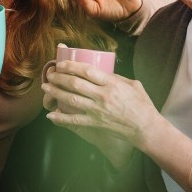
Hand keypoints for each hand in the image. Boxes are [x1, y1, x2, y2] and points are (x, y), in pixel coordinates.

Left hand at [41, 60, 159, 151]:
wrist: (145, 127)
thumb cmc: (142, 105)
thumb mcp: (133, 84)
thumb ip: (116, 77)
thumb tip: (101, 72)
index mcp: (112, 84)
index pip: (87, 71)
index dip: (71, 66)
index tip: (61, 63)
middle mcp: (103, 96)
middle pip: (75, 84)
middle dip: (59, 77)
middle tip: (50, 74)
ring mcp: (97, 111)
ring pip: (71, 100)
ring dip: (56, 92)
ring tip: (46, 87)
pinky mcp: (95, 123)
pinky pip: (74, 120)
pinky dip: (61, 118)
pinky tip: (50, 115)